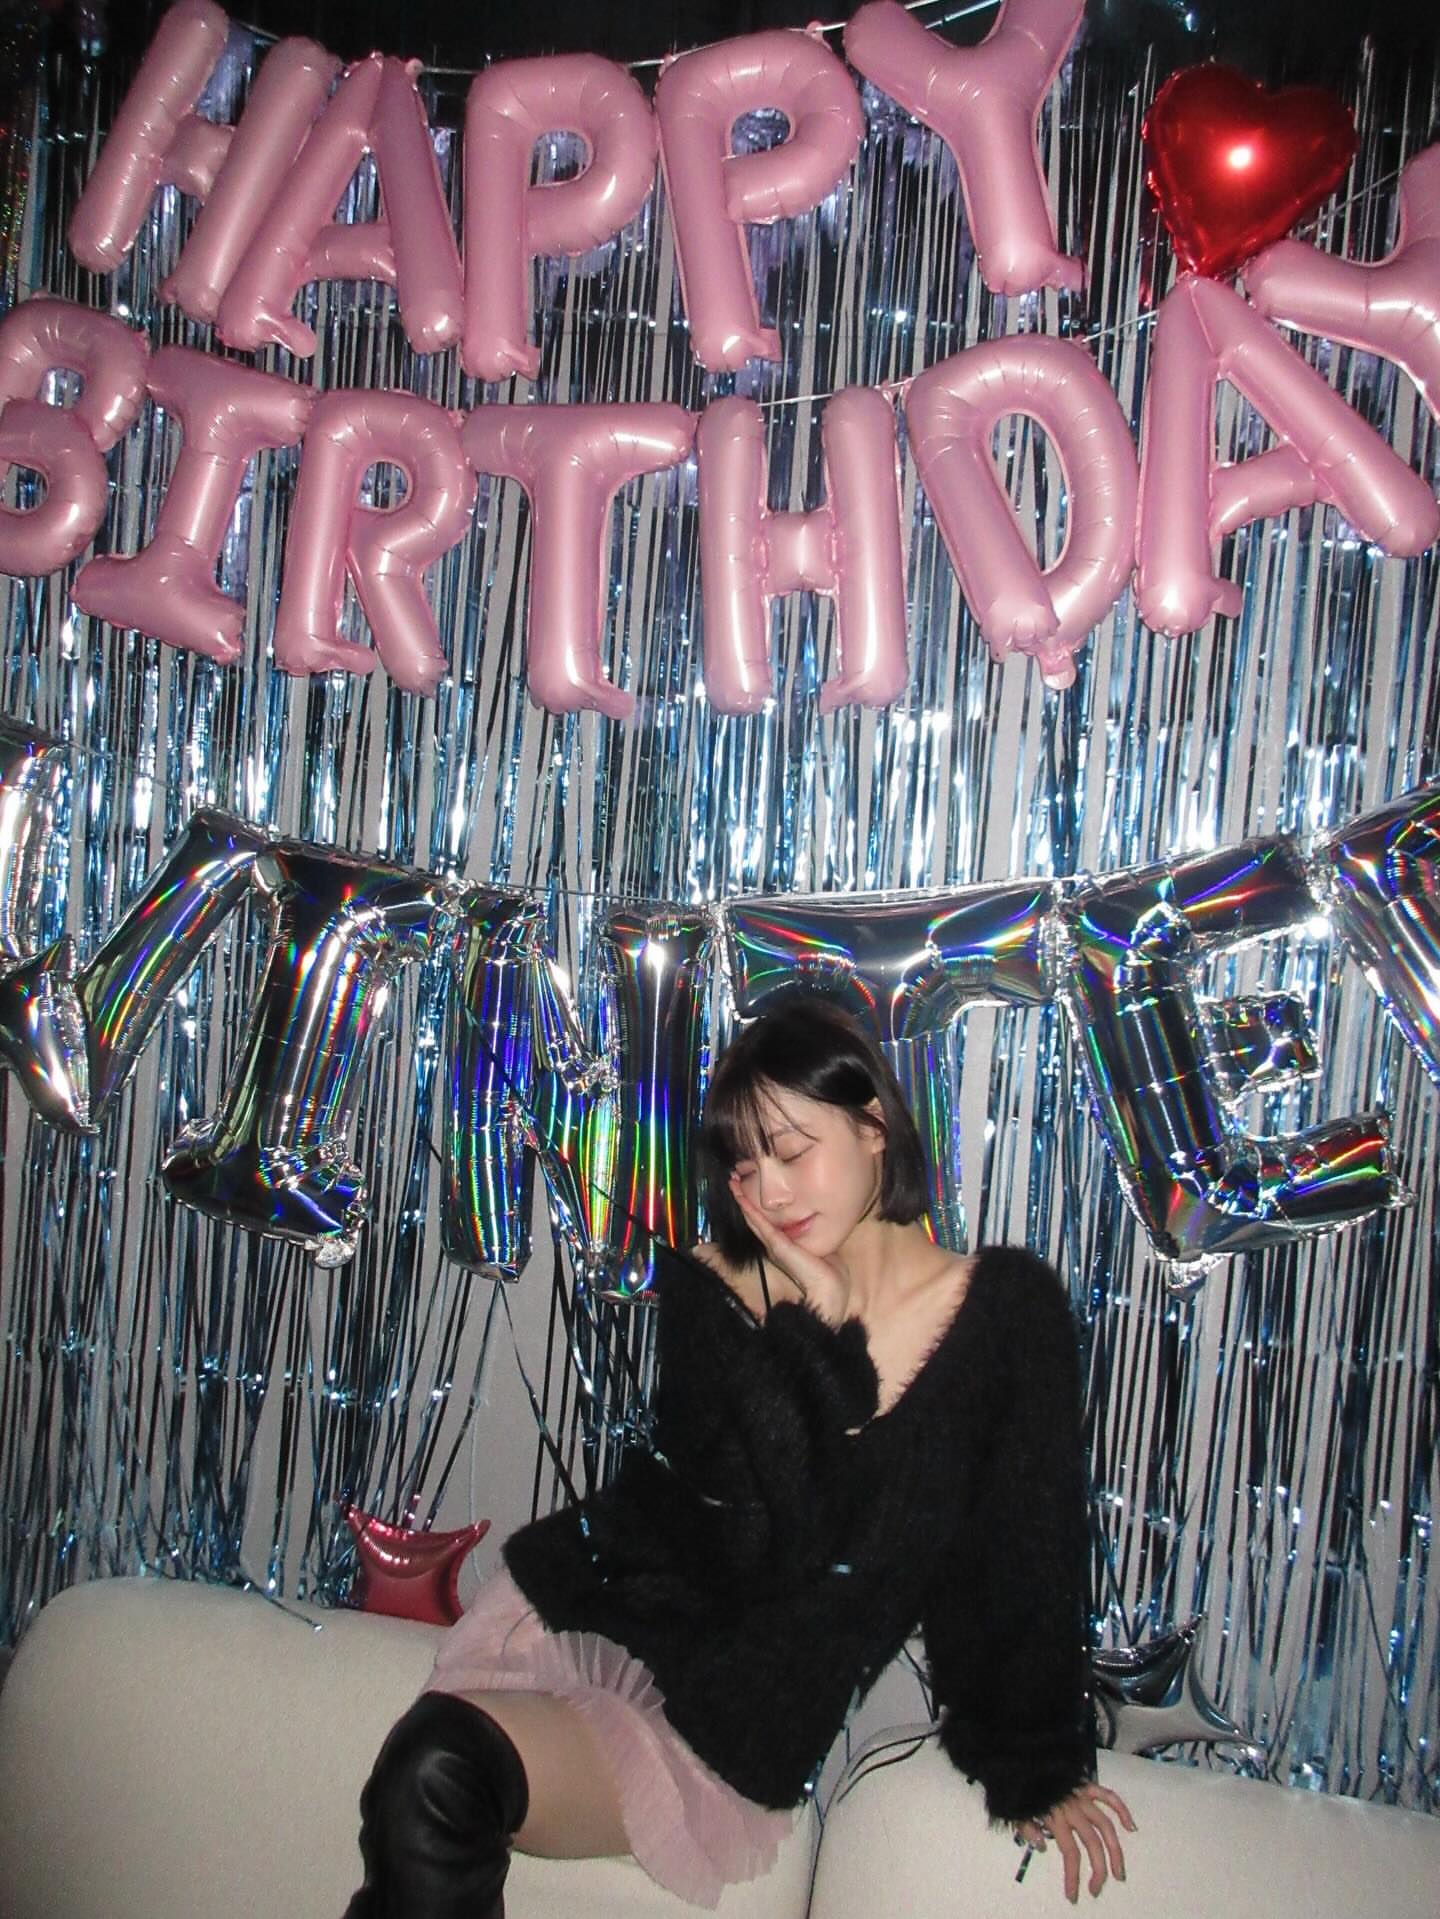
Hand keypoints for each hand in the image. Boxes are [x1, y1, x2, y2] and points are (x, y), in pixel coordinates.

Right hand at [727, 1176, 848, 1323]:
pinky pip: (761, 1224)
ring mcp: (774, 1245)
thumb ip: (814, 1233)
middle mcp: (774, 1245)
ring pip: (753, 1218)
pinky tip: (742, 1198)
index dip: (755, 1204)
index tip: (748, 1186)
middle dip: (743, 1198)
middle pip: (754, 1217)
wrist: (829, 1290)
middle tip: (732, 1179)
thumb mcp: (821, 1245)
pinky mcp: (778, 1246)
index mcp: (782, 1245)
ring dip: (742, 1200)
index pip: (764, 1221)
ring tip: (732, 1183)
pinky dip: (750, 1210)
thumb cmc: (829, 1272)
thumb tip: (819, 1218)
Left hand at [1014, 1783, 1134, 1902]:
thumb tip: (1043, 1847)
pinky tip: (1131, 1827)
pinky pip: (1108, 1795)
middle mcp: (1073, 1808)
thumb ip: (1028, 1829)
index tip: (1073, 1895)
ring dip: (1115, 1850)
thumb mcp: (1015, 1811)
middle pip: (1092, 1843)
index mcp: (1055, 1817)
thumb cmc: (1017, 1785)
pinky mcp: (1086, 1784)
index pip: (1070, 1852)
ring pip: (1105, 1825)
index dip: (1073, 1876)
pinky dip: (1121, 1809)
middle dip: (1098, 1870)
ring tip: (1118, 1871)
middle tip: (1097, 1889)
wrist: (1020, 1756)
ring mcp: (1082, 1796)